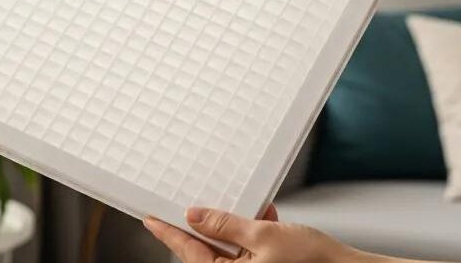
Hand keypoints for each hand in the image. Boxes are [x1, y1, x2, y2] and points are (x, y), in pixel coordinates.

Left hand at [144, 206, 368, 262]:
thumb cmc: (311, 260)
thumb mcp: (263, 235)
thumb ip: (225, 225)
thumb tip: (194, 215)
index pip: (188, 251)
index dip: (167, 232)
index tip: (149, 217)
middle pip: (205, 250)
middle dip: (198, 225)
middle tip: (178, 203)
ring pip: (227, 247)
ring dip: (229, 225)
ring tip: (230, 204)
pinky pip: (249, 247)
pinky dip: (252, 229)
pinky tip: (263, 213)